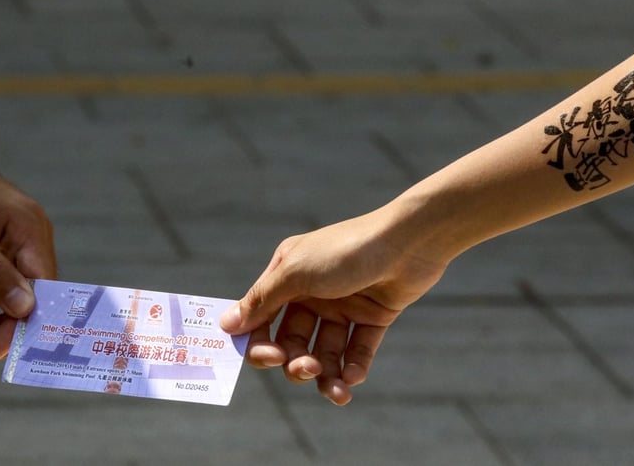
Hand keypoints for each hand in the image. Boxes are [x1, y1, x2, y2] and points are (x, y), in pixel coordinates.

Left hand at [0, 138, 55, 366]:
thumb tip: (26, 309)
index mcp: (28, 227)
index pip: (43, 288)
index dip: (25, 324)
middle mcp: (32, 233)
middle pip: (36, 295)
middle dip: (9, 330)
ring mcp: (18, 237)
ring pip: (22, 293)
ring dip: (1, 324)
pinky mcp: (2, 242)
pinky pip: (8, 282)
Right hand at [220, 208, 448, 404]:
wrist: (408, 242)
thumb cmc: (345, 251)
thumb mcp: (295, 273)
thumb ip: (261, 301)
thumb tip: (225, 325)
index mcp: (286, 276)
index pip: (261, 320)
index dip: (260, 343)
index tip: (270, 358)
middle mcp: (311, 293)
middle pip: (292, 342)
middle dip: (296, 362)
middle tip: (308, 368)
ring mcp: (342, 307)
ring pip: (325, 353)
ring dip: (326, 376)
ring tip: (337, 390)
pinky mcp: (372, 318)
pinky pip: (356, 351)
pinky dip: (352, 369)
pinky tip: (352, 379)